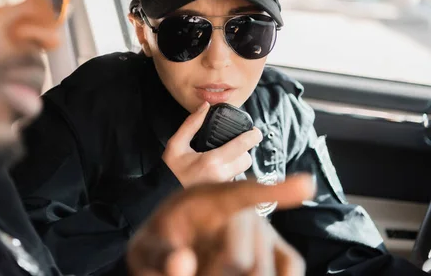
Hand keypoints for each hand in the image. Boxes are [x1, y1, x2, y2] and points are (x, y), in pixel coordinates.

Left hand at [127, 175, 314, 275]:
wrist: (169, 250)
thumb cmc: (159, 245)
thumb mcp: (145, 250)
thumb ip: (158, 256)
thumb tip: (183, 264)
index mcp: (207, 198)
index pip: (241, 193)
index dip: (273, 191)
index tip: (305, 185)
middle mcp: (242, 211)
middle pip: (239, 259)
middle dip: (212, 275)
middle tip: (191, 268)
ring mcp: (263, 231)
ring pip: (261, 272)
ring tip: (207, 270)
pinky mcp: (276, 251)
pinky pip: (291, 266)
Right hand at [162, 102, 261, 186]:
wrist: (163, 193)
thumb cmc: (170, 169)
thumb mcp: (176, 144)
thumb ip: (191, 124)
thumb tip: (205, 106)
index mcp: (212, 161)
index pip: (242, 146)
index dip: (253, 136)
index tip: (255, 131)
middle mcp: (221, 175)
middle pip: (247, 159)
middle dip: (243, 150)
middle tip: (233, 143)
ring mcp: (223, 186)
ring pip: (242, 170)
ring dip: (237, 161)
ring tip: (222, 156)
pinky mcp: (222, 192)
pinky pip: (234, 178)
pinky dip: (230, 171)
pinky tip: (217, 168)